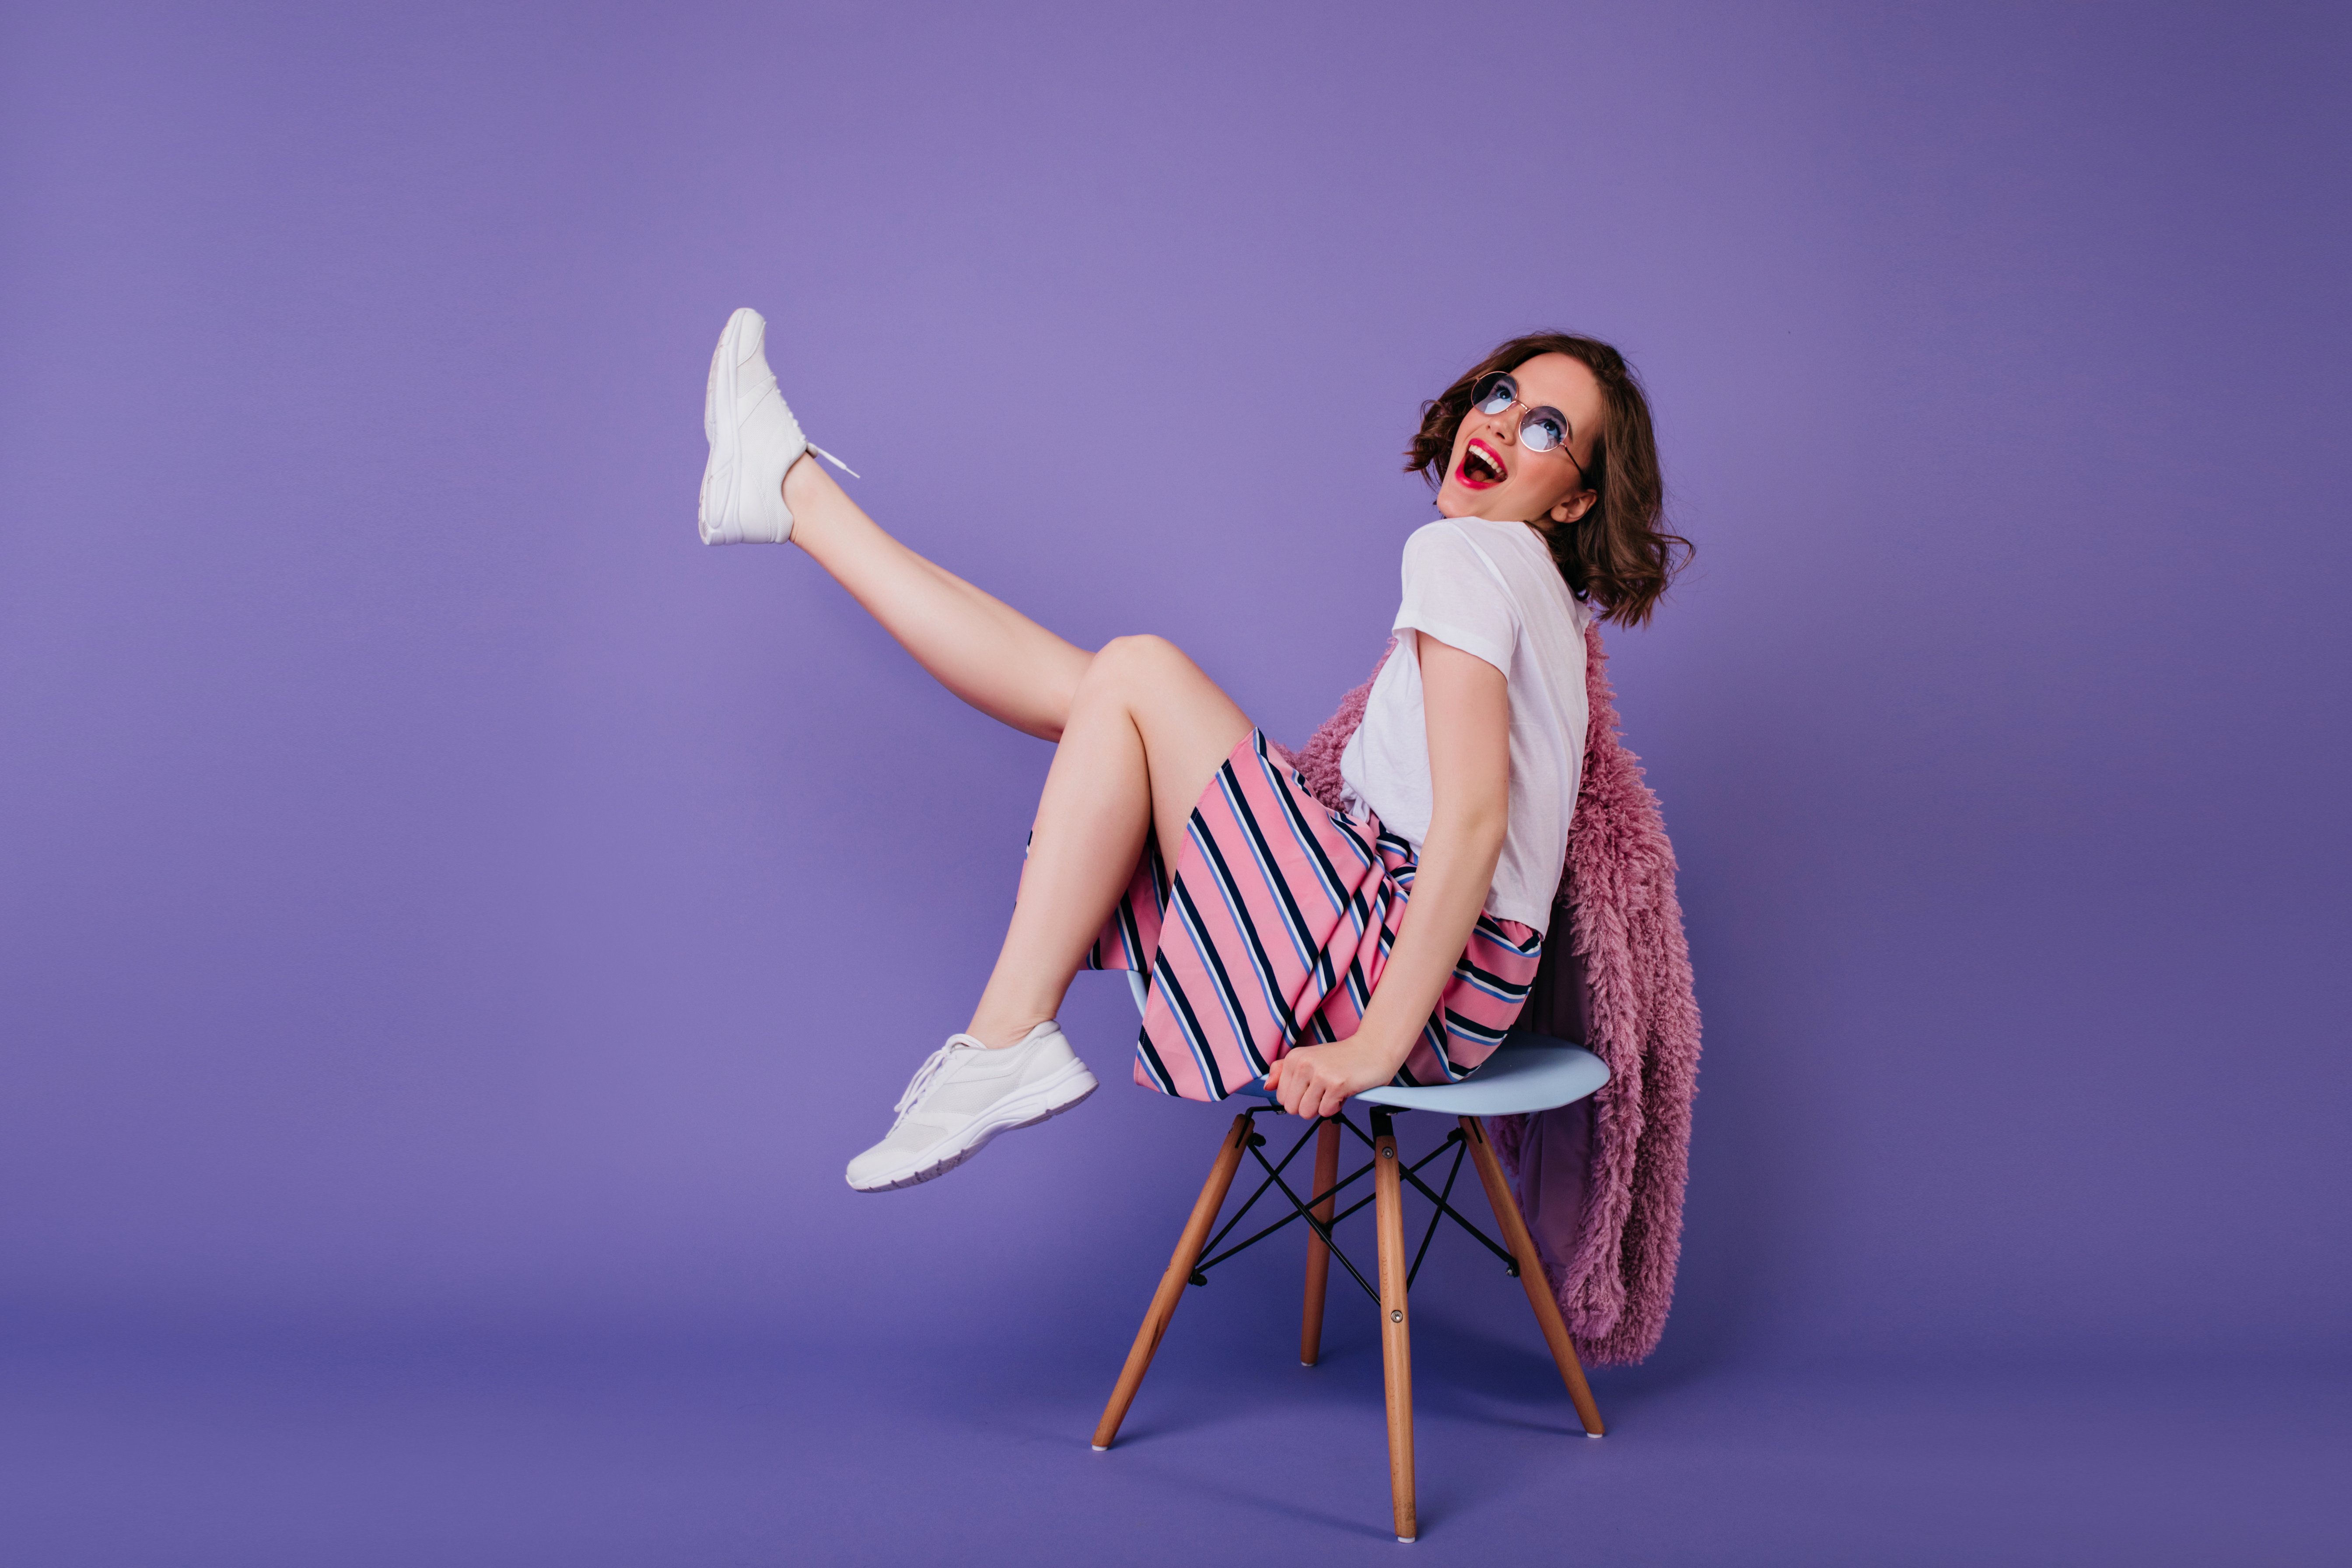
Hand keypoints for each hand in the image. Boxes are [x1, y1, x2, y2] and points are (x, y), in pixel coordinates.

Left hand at [1262, 1037, 1403, 1119]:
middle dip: (1308, 1106)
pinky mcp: (1337, 1084)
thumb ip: (1284, 1071)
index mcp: (1294, 1058)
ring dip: (1322, 1107)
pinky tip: (1343, 1091)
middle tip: (1323, 1091)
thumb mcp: (1309, 1058)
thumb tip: (1267, 1086)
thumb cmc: (1341, 1058)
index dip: (1298, 1098)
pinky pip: (1326, 1111)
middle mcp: (1304, 1064)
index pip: (1281, 1096)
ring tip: (1333, 1091)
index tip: (1313, 1087)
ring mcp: (1320, 1074)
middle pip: (1291, 1108)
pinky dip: (1336, 1106)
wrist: (1373, 1050)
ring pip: (1307, 1112)